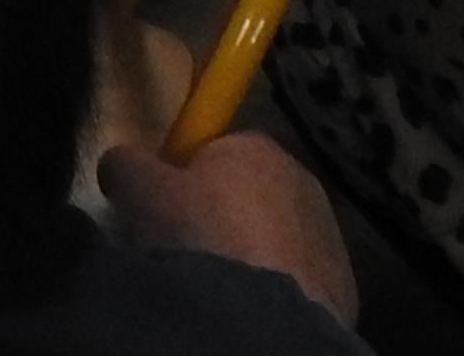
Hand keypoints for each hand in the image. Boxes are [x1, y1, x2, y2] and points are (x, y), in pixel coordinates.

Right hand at [93, 126, 357, 320]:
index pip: (219, 149)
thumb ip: (126, 165)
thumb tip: (121, 163)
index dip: (189, 177)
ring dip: (253, 253)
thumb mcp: (140, 191)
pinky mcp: (342, 284)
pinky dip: (276, 289)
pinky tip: (250, 306)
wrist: (262, 315)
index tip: (168, 208)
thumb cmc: (200, 234)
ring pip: (277, 237)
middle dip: (224, 215)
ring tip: (220, 284)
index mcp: (256, 147)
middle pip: (251, 191)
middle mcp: (301, 180)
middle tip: (189, 248)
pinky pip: (298, 279)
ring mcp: (327, 234)